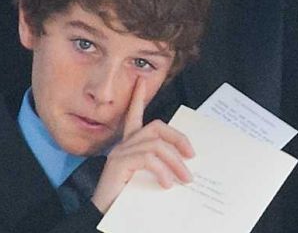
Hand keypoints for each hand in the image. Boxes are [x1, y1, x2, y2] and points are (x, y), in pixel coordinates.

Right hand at [91, 78, 194, 213]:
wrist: (105, 216)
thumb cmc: (128, 199)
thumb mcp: (149, 178)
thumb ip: (161, 166)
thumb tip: (186, 164)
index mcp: (129, 146)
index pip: (134, 116)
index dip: (137, 98)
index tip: (141, 81)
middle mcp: (123, 145)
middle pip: (156, 127)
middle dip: (178, 138)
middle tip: (192, 156)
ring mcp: (119, 153)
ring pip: (156, 145)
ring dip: (176, 162)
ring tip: (185, 179)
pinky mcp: (118, 164)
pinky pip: (148, 159)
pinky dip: (163, 171)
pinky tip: (167, 184)